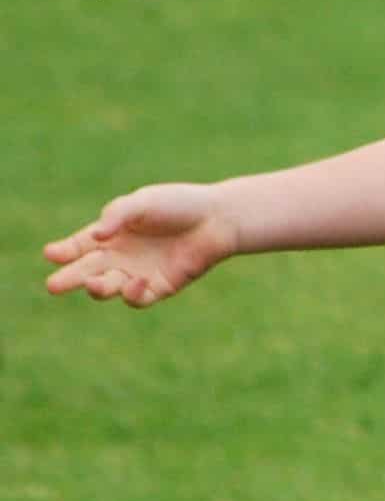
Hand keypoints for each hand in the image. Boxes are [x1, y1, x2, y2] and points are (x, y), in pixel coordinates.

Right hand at [43, 184, 238, 307]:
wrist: (217, 219)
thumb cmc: (179, 205)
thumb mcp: (143, 203)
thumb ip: (118, 215)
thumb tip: (97, 235)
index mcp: (111, 233)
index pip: (80, 246)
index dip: (64, 251)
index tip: (52, 254)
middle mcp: (121, 255)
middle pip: (87, 271)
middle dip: (69, 279)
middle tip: (53, 286)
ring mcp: (139, 272)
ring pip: (108, 288)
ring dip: (99, 289)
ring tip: (94, 283)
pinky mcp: (160, 287)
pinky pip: (138, 297)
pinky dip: (131, 293)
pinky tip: (136, 281)